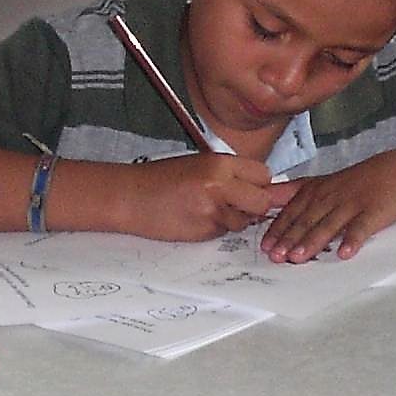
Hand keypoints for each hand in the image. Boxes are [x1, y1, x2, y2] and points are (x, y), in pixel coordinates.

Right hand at [119, 152, 274, 241]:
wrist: (130, 197)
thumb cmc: (161, 179)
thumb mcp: (200, 165)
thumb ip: (232, 175)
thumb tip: (265, 187)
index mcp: (220, 163)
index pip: (264, 174)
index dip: (260, 184)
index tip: (252, 187)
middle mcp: (221, 185)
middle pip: (263, 201)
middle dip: (255, 206)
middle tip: (236, 203)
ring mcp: (213, 210)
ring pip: (244, 222)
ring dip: (232, 219)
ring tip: (205, 208)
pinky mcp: (204, 231)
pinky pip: (224, 233)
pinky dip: (215, 228)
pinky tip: (195, 218)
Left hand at [260, 146, 395, 261]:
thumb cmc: (356, 182)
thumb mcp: (321, 182)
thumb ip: (294, 193)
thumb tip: (265, 199)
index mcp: (316, 191)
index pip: (292, 211)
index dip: (278, 229)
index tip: (265, 246)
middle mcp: (330, 197)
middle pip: (306, 220)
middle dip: (289, 238)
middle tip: (276, 256)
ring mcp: (352, 204)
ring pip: (328, 224)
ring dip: (312, 242)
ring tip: (299, 257)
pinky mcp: (373, 213)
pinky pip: (361, 227)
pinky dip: (352, 240)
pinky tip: (344, 253)